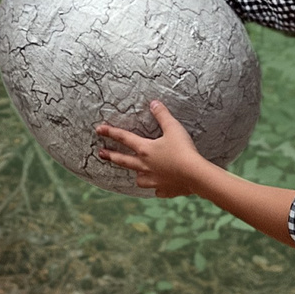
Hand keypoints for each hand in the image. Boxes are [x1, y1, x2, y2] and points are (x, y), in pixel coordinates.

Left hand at [94, 99, 209, 199]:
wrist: (195, 175)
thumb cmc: (183, 151)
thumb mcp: (173, 128)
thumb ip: (162, 115)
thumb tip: (154, 103)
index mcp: (145, 150)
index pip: (124, 138)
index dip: (110, 132)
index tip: (98, 129)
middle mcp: (145, 166)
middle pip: (123, 161)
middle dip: (111, 156)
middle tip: (101, 153)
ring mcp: (153, 180)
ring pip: (139, 179)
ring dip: (137, 175)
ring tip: (137, 174)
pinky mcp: (163, 190)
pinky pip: (156, 189)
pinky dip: (157, 187)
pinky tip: (160, 185)